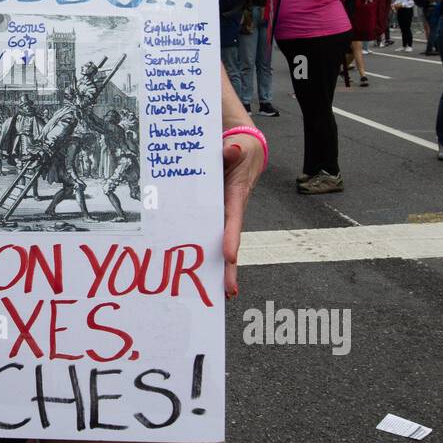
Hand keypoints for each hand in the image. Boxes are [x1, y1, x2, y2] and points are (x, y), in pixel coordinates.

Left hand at [221, 134, 264, 298]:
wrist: (241, 150)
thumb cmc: (236, 151)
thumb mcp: (235, 149)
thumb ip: (232, 152)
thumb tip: (232, 149)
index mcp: (235, 196)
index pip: (233, 220)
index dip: (231, 238)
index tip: (230, 256)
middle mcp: (230, 211)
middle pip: (229, 242)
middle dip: (228, 267)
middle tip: (228, 291)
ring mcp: (223, 216)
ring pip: (219, 244)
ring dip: (218, 267)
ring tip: (217, 294)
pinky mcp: (215, 216)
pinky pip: (209, 236)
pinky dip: (206, 253)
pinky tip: (200, 274)